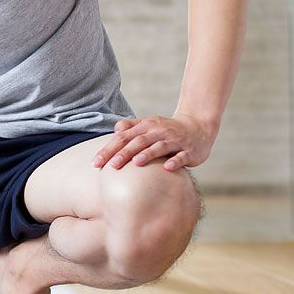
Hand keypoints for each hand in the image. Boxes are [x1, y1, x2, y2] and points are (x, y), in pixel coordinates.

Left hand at [91, 114, 214, 171]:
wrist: (198, 127)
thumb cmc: (167, 131)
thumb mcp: (148, 126)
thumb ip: (130, 128)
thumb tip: (115, 131)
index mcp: (146, 126)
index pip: (123, 137)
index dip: (109, 149)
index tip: (95, 163)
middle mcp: (159, 131)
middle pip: (139, 141)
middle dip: (124, 153)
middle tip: (111, 165)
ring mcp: (175, 140)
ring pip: (160, 146)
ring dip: (148, 154)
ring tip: (136, 162)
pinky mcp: (189, 150)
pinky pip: (182, 156)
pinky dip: (175, 161)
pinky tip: (166, 168)